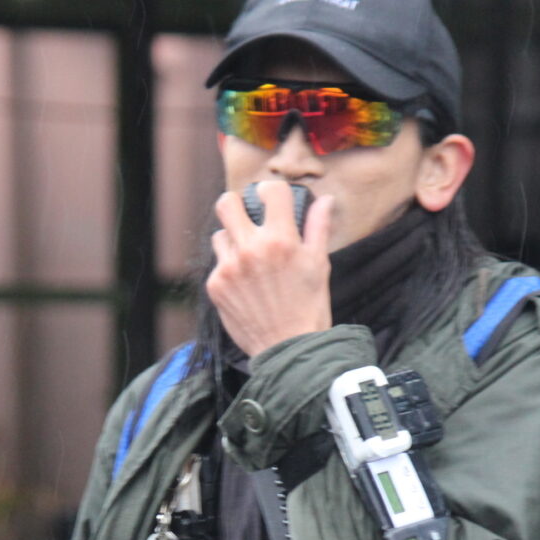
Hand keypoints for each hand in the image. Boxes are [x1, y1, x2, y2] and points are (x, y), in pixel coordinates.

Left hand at [207, 180, 336, 357]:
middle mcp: (251, 249)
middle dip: (236, 205)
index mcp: (280, 239)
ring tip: (249, 260)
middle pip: (226, 203)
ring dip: (232, 241)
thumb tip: (324, 200)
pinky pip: (217, 264)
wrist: (289, 349)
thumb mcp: (319, 264)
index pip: (269, 191)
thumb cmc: (309, 307)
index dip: (271, 192)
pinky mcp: (216, 285)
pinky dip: (229, 269)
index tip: (273, 199)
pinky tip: (246, 285)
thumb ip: (318, 227)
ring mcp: (229, 267)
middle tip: (246, 218)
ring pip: (219, 234)